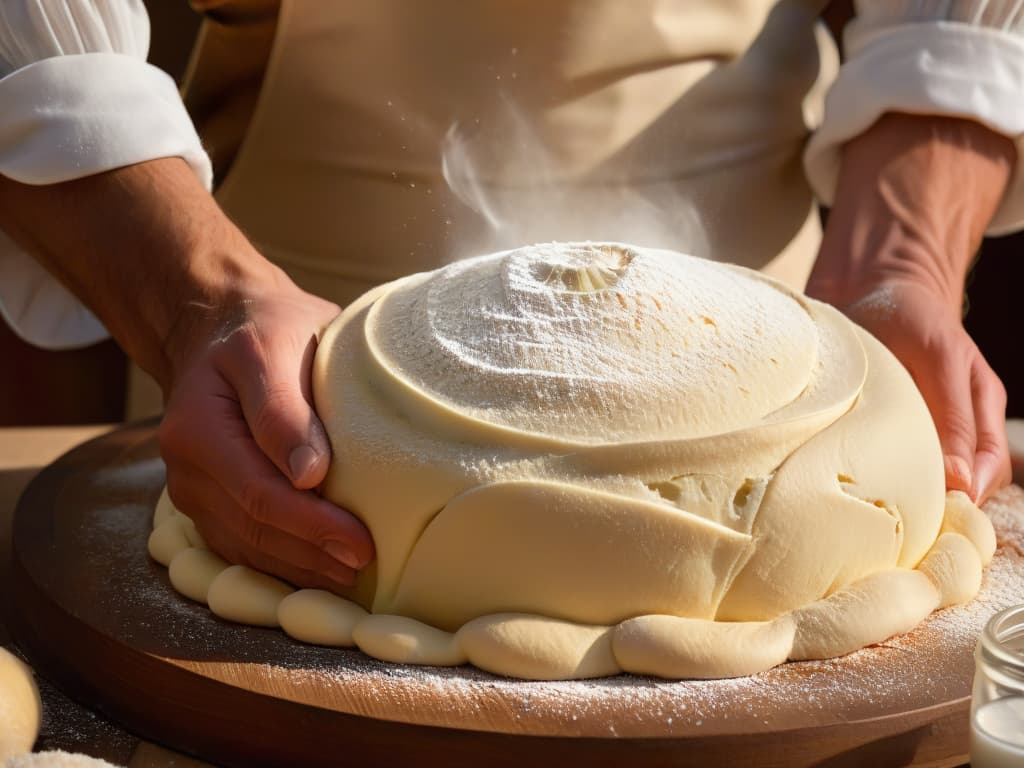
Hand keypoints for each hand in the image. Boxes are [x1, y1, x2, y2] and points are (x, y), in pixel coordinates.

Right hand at [158, 267, 373, 590]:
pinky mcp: (207, 500)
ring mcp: (193, 488)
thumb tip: (309, 475)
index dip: (311, 525)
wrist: (223, 328)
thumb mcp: (272, 347)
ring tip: (349, 577)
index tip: (361, 541)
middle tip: (365, 565)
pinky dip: (280, 563)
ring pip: (245, 545)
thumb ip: (283, 407)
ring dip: (298, 569)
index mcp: (198, 427)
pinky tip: (318, 570)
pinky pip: (240, 544)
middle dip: (311, 554)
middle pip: (252, 528)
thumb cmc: (260, 330)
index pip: (259, 493)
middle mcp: (187, 466)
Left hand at [810, 278, 1009, 504]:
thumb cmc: (912, 315)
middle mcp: (947, 430)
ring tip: (862, 506)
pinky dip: (858, 475)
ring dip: (891, 495)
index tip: (931, 515)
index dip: (964, 500)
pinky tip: (837, 481)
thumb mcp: (940, 358)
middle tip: (891, 523)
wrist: (867, 288)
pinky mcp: (872, 430)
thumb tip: (961, 482)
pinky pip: (871, 464)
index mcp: (976, 415)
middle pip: (949, 488)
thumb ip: (954, 417)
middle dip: (926, 509)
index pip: (984, 475)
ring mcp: (910, 432)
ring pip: (910, 481)